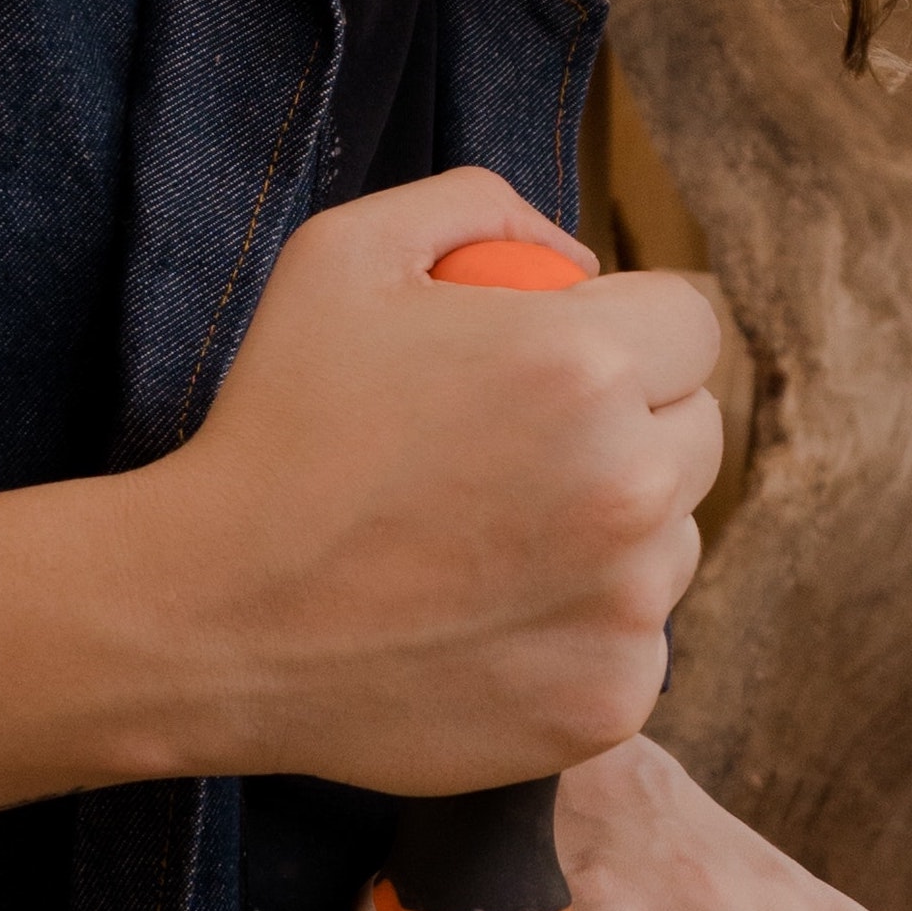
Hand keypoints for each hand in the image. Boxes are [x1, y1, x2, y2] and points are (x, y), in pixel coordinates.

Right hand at [138, 168, 722, 796]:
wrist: (213, 618)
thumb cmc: (273, 429)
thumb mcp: (342, 256)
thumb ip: (475, 207)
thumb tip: (576, 254)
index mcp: (587, 363)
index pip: (692, 328)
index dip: (632, 337)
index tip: (568, 369)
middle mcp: (629, 484)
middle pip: (697, 435)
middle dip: (635, 430)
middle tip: (525, 458)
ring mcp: (627, 606)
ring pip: (673, 547)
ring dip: (614, 539)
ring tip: (489, 547)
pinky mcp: (609, 704)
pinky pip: (636, 649)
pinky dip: (581, 639)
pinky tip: (485, 625)